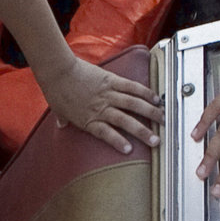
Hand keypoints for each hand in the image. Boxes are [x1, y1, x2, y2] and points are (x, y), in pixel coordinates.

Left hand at [39, 56, 161, 152]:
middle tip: (156, 141)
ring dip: (150, 112)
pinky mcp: (111, 80)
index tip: (129, 150)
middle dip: (143, 132)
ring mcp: (108, 94)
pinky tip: (155, 98)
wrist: (58, 70)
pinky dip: (144, 93)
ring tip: (163, 119)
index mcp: (88, 119)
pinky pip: (131, 87)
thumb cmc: (56, 89)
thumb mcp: (58, 109)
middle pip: (125, 122)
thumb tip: (61, 125)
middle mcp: (101, 108)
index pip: (106, 134)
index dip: (118, 142)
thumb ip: (63, 119)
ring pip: (133, 105)